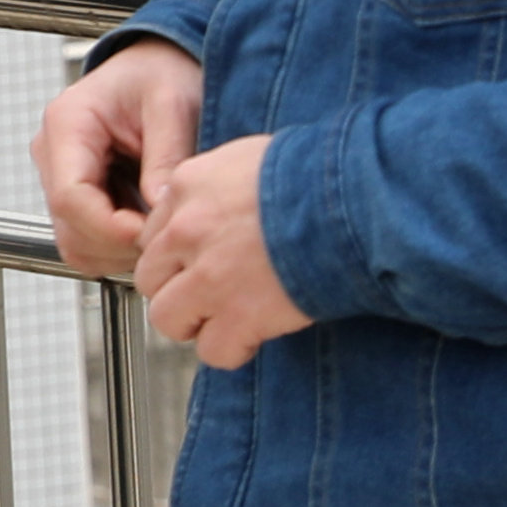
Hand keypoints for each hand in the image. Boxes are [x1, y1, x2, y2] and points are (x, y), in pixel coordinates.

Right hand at [33, 40, 204, 282]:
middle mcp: (52, 153)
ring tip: (158, 222)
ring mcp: (59, 176)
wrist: (157, 63)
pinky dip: (118, 244)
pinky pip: (87, 239)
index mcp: (67, 124)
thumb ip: (166, 158)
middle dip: (120, 243)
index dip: (111, 228)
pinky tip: (146, 219)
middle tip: (165, 232)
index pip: (70, 198)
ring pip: (75, 243)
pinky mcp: (73, 193)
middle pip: (69, 228)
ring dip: (119, 248)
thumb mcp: (174, 105)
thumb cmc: (162, 72)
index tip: (153, 232)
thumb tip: (161, 212)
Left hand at [135, 135, 308, 370]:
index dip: (178, 253)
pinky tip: (250, 337)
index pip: (154, 232)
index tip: (197, 260)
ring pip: (167, 318)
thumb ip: (218, 181)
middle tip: (208, 293)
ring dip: (194, 323)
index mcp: (188, 187)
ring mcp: (209, 276)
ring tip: (223, 319)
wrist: (355, 202)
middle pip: (152, 276)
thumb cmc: (320, 176)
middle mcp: (187, 231)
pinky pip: (213, 350)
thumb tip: (208, 201)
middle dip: (177, 289)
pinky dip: (231, 350)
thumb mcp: (254, 157)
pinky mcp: (239, 314)